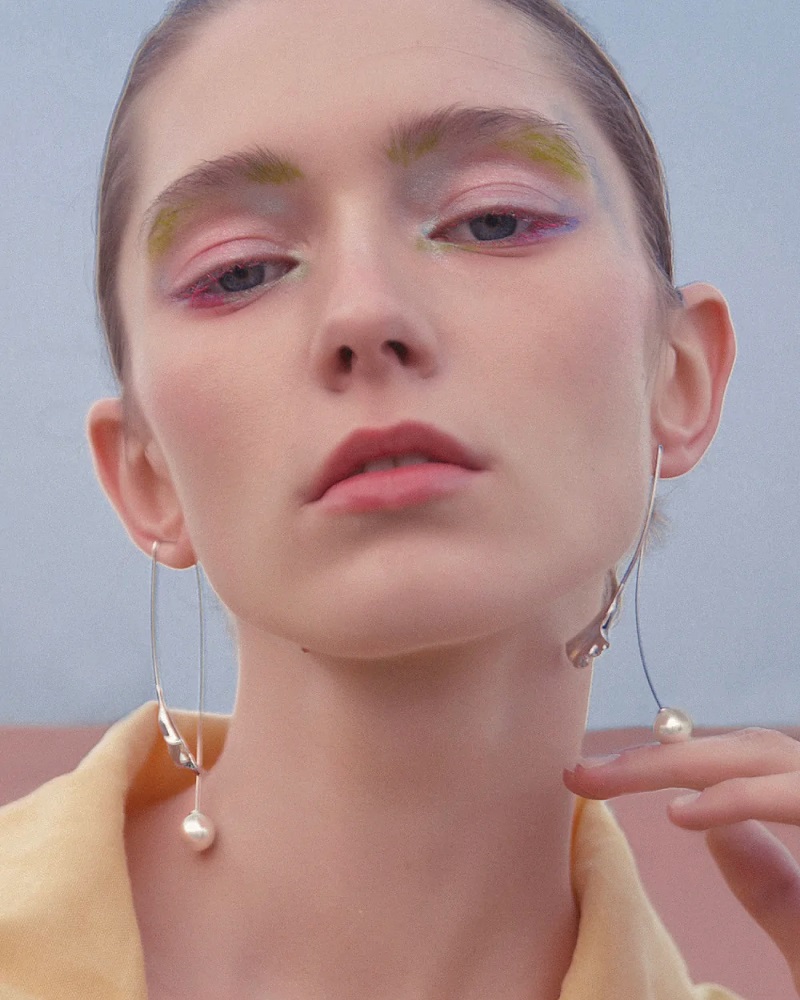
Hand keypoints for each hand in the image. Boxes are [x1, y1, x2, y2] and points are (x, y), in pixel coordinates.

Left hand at [563, 727, 799, 993]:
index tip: (592, 778)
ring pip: (771, 756)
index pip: (745, 765)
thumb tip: (702, 819)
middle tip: (579, 774)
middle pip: (748, 750)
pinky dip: (745, 799)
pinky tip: (684, 816)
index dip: (672, 761)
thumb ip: (767, 881)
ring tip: (610, 780)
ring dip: (686, 766)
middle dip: (658, 758)